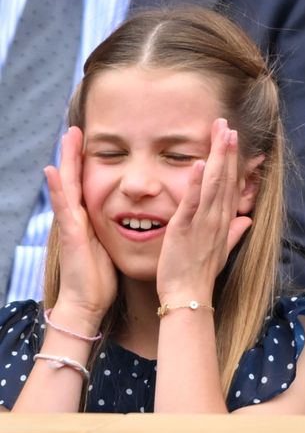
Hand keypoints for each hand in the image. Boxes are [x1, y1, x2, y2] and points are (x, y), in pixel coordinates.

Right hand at [44, 127, 117, 323]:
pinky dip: (57, 190)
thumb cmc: (98, 279)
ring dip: (65, 161)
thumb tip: (124, 223)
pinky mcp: (70, 236)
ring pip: (67, 187)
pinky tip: (51, 170)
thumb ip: (109, 233)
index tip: (89, 144)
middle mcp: (76, 219)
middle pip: (74, 180)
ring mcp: (71, 226)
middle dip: (74, 155)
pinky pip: (63, 208)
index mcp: (88, 221)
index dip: (85, 165)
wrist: (86, 303)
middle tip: (75, 129)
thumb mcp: (107, 249)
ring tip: (67, 136)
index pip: (86, 186)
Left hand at [156, 119, 251, 303]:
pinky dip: (195, 184)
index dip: (231, 162)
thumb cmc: (200, 274)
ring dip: (217, 158)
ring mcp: (202, 223)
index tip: (231, 140)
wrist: (188, 296)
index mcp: (222, 222)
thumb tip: (247, 220)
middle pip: (224, 179)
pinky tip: (197, 164)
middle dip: (226, 151)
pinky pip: (192, 203)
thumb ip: (234, 233)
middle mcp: (215, 219)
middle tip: (226, 124)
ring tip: (220, 133)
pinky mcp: (184, 229)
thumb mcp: (221, 251)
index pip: (229, 186)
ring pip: (212, 185)